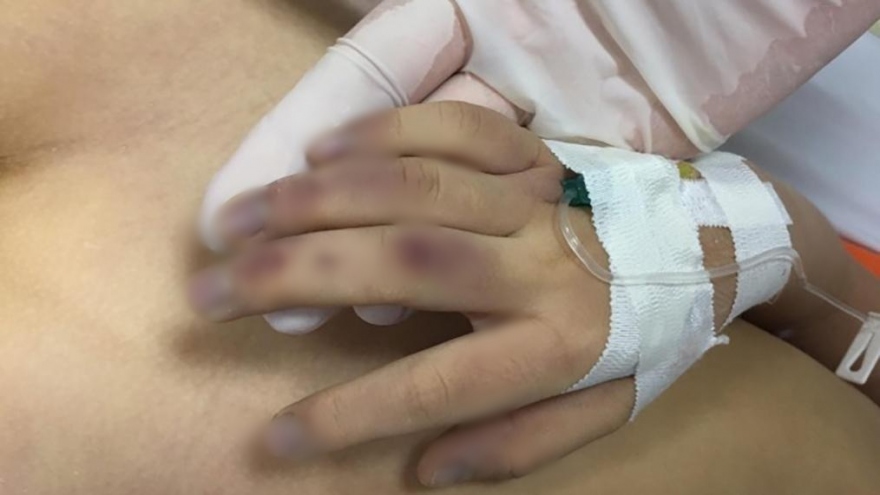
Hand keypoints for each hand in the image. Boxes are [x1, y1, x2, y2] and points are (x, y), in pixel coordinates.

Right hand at [189, 102, 740, 485]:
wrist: (707, 249)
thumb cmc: (645, 337)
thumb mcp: (601, 411)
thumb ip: (516, 445)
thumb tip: (423, 471)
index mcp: (555, 346)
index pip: (433, 388)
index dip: (346, 418)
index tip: (271, 438)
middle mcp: (538, 267)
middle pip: (401, 265)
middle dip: (292, 278)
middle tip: (209, 291)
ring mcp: (533, 198)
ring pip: (411, 189)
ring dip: (314, 201)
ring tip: (238, 221)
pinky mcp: (533, 152)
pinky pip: (452, 130)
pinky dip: (381, 136)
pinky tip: (320, 153)